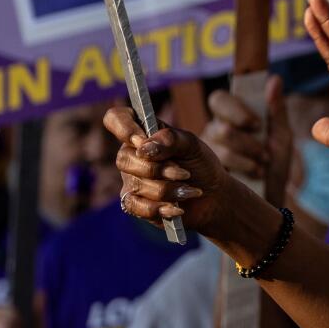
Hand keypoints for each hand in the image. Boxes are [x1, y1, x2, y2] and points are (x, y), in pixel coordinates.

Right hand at [108, 106, 230, 234]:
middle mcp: (132, 154)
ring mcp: (131, 179)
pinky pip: (135, 206)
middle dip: (158, 169)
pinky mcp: (134, 204)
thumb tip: (143, 147)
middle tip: (185, 173)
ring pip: (136, 185)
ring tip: (189, 190)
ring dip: (168, 189)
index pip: (116, 119)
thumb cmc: (199, 164)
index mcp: (142, 132)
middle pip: (124, 158)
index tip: (143, 141)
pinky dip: (160, 208)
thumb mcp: (192, 145)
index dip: (124, 127)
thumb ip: (170, 139)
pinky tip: (177, 208)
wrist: (212, 196)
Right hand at [206, 78, 291, 207]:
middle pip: (219, 125)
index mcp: (230, 116)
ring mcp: (205, 151)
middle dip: (247, 141)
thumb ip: (277, 109)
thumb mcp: (282, 136)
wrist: (271, 198)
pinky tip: (255, 174)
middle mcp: (213, 130)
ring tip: (263, 165)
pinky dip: (243, 168)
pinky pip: (217, 163)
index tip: (257, 125)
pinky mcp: (204, 170)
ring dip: (248, 156)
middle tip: (265, 152)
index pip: (219, 99)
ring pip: (220, 145)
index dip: (236, 110)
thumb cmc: (275, 165)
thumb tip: (274, 79)